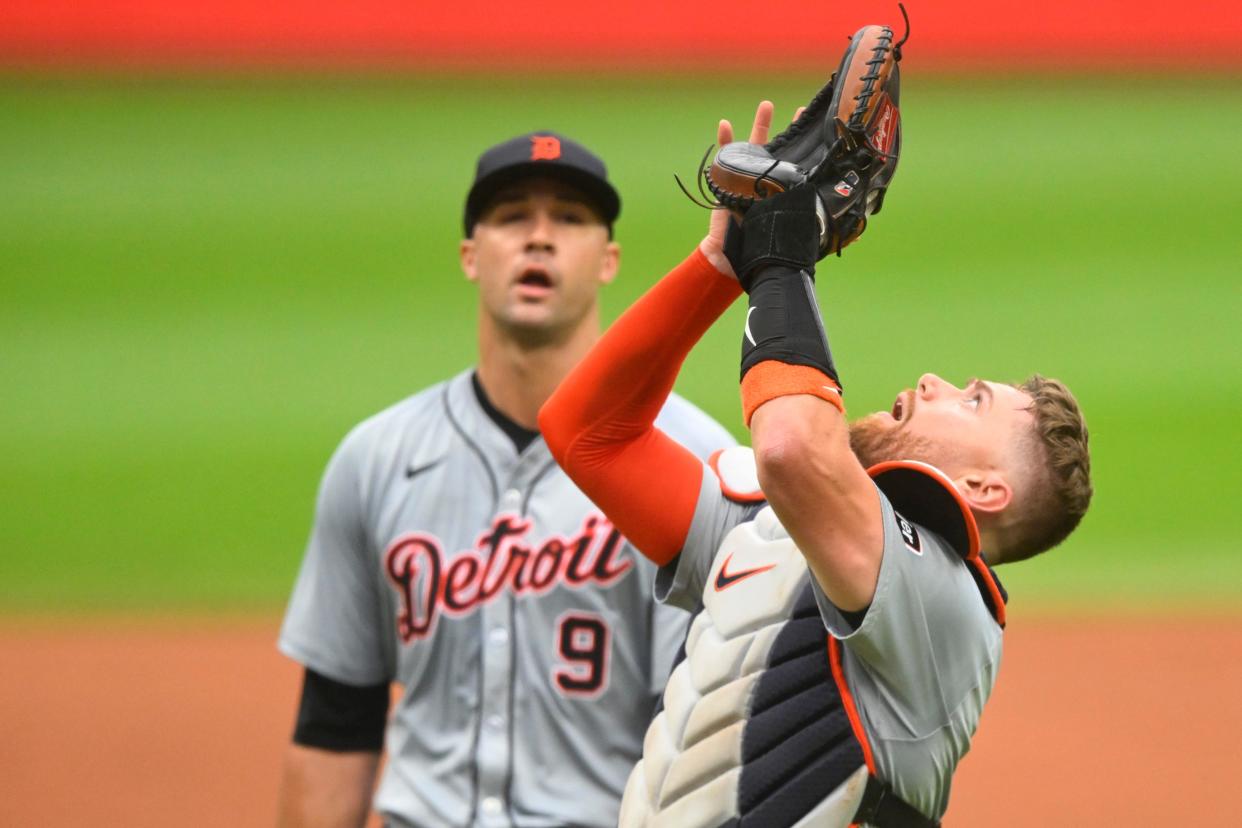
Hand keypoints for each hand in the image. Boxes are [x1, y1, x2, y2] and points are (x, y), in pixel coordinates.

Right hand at [700, 102, 809, 277]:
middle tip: (803, 110)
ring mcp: (746, 179)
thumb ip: (822, 233)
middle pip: (782, 149)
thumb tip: (857, 238)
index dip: (811, 149)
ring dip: (759, 125)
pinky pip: (722, 157)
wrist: (733, 260)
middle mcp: (767, 182)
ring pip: (754, 146)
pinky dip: (723, 140)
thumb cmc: (764, 248)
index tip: (826, 131)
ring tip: (767, 104)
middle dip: (792, 130)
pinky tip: (724, 123)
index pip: (801, 165)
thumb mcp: (796, 238)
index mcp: (784, 192)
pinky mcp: (726, 181)